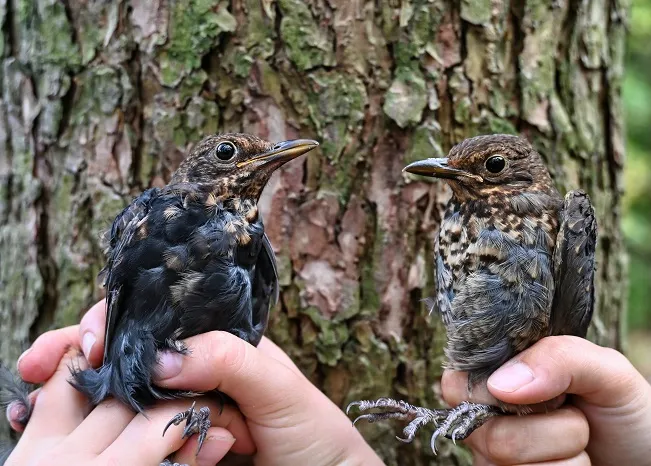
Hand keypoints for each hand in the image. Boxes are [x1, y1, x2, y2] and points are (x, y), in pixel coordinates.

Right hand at [12, 301, 382, 465]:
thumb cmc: (316, 435)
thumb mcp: (280, 389)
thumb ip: (228, 361)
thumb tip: (160, 357)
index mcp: (219, 347)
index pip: (159, 321)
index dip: (117, 322)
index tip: (88, 339)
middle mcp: (194, 377)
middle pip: (128, 357)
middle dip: (81, 355)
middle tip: (39, 365)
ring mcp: (179, 415)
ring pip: (119, 400)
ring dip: (77, 396)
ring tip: (35, 401)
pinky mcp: (172, 451)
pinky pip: (130, 441)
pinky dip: (99, 437)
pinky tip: (67, 428)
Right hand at [441, 336, 650, 465]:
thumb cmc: (625, 412)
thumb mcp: (607, 369)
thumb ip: (557, 358)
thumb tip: (500, 384)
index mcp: (495, 378)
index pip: (457, 387)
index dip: (493, 394)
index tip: (535, 393)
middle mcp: (487, 423)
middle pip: (492, 437)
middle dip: (554, 431)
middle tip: (577, 418)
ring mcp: (499, 462)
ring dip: (565, 460)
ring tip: (580, 445)